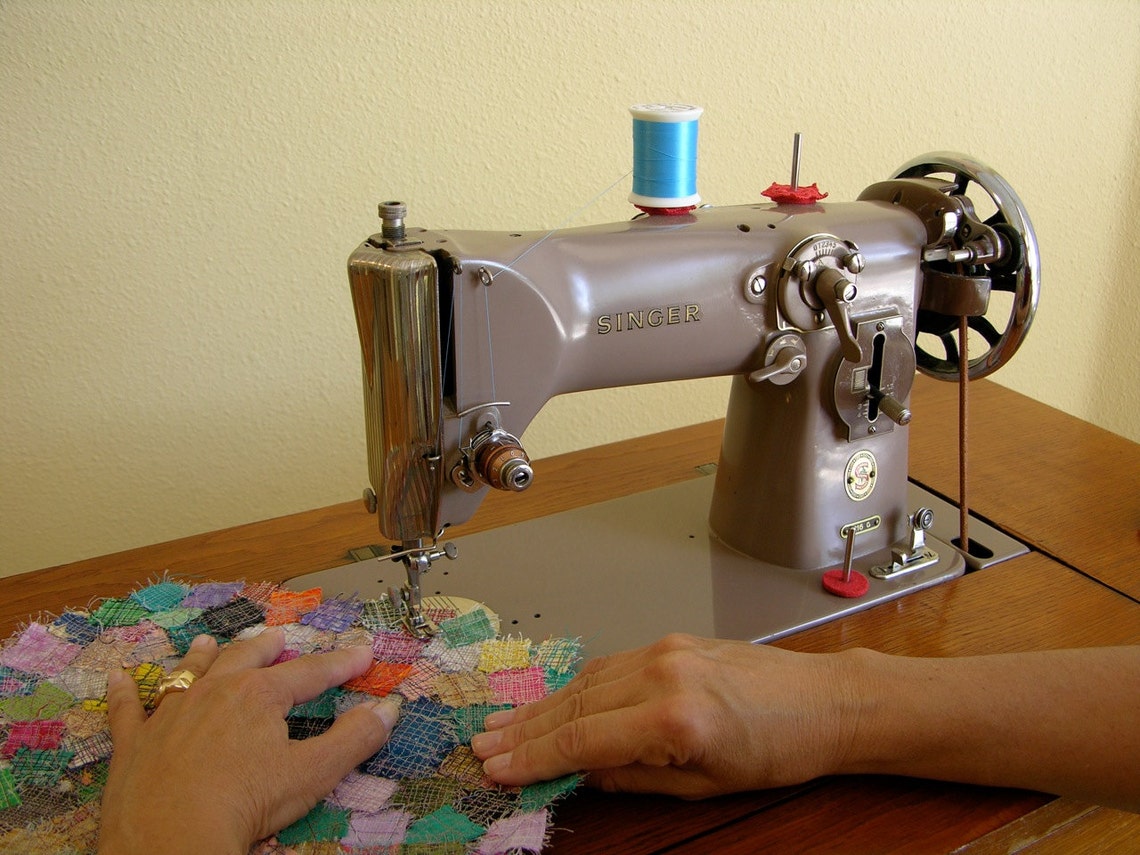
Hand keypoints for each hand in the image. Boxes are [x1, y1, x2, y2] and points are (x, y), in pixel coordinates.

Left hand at [99, 627, 397, 854]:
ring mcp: (169, 713)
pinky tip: (120, 678)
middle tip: (280, 638)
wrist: (169, 842)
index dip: (341, 663)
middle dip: (267, 646)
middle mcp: (214, 691)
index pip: (310, 672)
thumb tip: (389, 709)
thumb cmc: (243, 806)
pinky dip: (125, 692)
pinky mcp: (133, 742)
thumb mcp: (312, 774)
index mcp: (260, 695)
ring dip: (202, 656)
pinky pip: (127, 709)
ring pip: (189, 672)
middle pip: (246, 657)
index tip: (362, 653)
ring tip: (208, 642)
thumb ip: (354, 739)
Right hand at [471, 633, 860, 797]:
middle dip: (524, 729)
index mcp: (672, 719)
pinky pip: (609, 665)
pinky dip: (575, 685)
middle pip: (573, 704)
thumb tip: (581, 775)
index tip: (496, 770)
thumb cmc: (778, 750)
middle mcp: (661, 674)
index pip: (582, 739)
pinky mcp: (670, 640)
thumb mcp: (704, 785)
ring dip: (541, 705)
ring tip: (503, 726)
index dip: (533, 758)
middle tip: (482, 746)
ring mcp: (664, 650)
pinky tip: (552, 701)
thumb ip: (634, 779)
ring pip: (585, 679)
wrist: (824, 701)